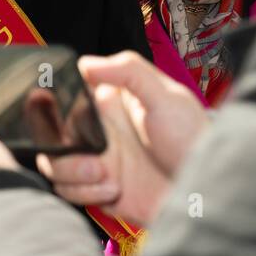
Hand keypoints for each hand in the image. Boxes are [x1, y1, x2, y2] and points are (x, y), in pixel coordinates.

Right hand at [36, 51, 209, 225]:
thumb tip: (86, 62)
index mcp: (108, 103)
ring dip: (72, 173)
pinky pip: (68, 191)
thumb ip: (129, 72)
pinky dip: (84, 193)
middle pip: (50, 135)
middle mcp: (97, 131)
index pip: (64, 98)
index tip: (54, 116)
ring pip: (53, 164)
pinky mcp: (96, 188)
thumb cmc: (194, 139)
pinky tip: (113, 191)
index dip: (52, 108)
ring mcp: (95, 160)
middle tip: (93, 162)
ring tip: (104, 177)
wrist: (205, 191)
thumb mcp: (168, 97)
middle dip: (62, 151)